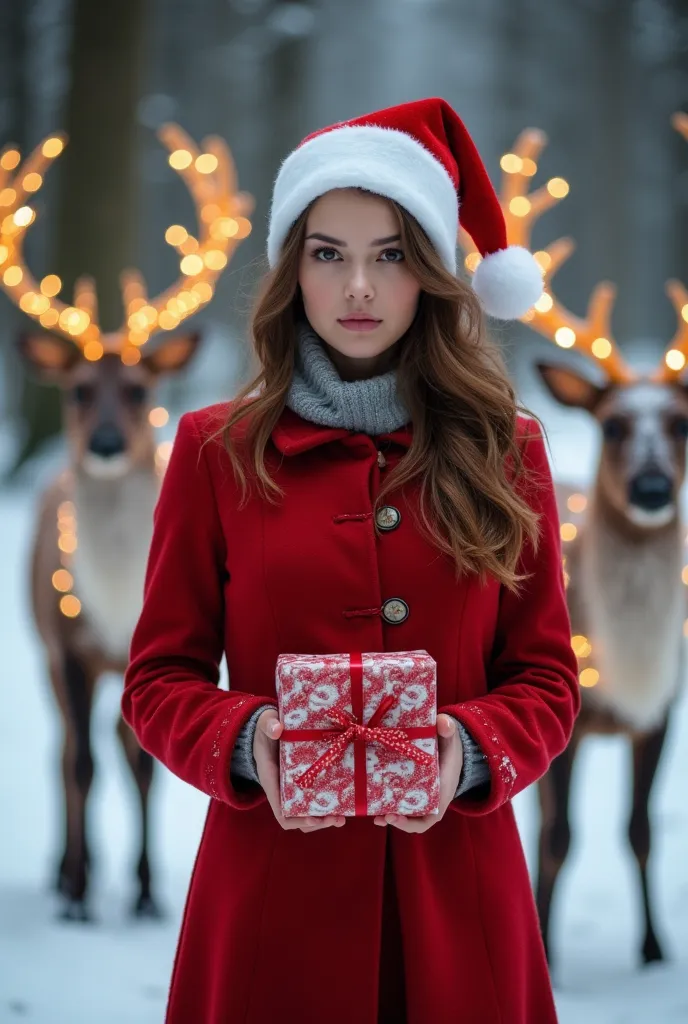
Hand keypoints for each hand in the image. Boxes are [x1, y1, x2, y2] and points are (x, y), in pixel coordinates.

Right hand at [253, 709, 345, 832]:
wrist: (269, 727)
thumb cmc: (266, 728)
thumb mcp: (265, 722)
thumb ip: (268, 724)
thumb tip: (276, 729)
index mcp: (271, 780)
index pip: (281, 810)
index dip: (296, 819)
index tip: (313, 819)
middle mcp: (282, 790)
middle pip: (297, 818)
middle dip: (317, 822)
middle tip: (338, 819)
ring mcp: (294, 788)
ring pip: (307, 814)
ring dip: (324, 819)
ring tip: (342, 818)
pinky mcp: (305, 782)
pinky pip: (315, 799)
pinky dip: (327, 805)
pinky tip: (343, 802)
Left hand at [373, 714, 462, 833]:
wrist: (447, 745)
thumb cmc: (448, 746)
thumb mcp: (450, 738)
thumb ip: (448, 729)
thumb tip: (444, 722)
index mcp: (441, 793)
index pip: (429, 817)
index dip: (413, 822)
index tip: (397, 817)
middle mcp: (429, 800)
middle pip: (413, 820)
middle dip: (398, 821)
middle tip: (383, 816)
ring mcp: (417, 796)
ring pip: (403, 813)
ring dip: (388, 817)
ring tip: (373, 816)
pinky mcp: (407, 789)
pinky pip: (397, 802)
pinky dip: (385, 804)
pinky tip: (370, 802)